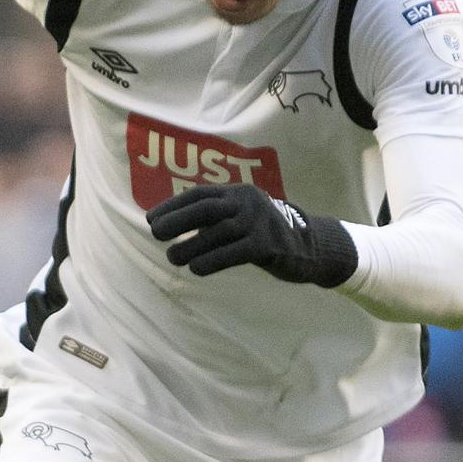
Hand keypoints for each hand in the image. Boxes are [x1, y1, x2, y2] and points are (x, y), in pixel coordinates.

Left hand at [147, 183, 356, 285]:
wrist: (311, 247)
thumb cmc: (265, 235)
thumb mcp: (240, 218)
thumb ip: (213, 218)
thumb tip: (171, 225)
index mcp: (238, 192)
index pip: (199, 194)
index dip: (173, 206)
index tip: (151, 219)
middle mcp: (248, 202)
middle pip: (206, 208)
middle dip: (178, 219)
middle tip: (156, 233)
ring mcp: (259, 222)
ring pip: (218, 232)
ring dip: (190, 246)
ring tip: (172, 257)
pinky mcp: (268, 245)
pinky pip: (234, 252)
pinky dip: (212, 260)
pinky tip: (196, 269)